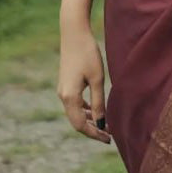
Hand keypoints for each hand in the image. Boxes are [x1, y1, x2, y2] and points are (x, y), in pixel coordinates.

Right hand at [57, 25, 111, 143]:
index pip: (81, 125)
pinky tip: (95, 109)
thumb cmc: (88, 53)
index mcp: (70, 97)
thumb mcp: (97, 78)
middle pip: (76, 121)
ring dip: (89, 120)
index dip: (94, 134)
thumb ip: (99, 102)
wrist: (74, 33)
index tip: (109, 139)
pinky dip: (85, 109)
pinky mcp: (66, 83)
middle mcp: (63, 96)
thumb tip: (101, 123)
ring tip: (105, 124)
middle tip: (109, 135)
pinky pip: (74, 103)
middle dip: (92, 129)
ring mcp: (63, 89)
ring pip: (75, 112)